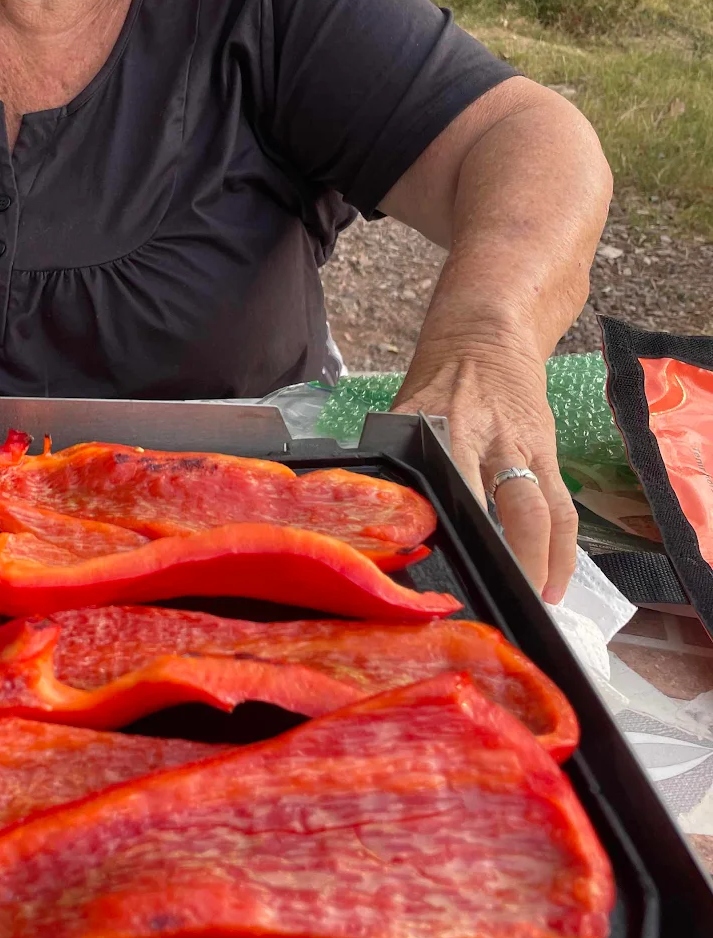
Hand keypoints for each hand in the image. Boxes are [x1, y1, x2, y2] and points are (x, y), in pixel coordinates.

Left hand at [391, 337, 576, 603]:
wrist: (488, 336)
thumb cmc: (439, 381)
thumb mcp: (407, 412)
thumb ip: (400, 460)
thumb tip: (376, 518)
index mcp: (431, 428)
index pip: (429, 486)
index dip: (430, 528)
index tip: (427, 572)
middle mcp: (475, 439)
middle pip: (484, 505)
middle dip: (489, 556)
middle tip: (484, 600)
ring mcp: (516, 447)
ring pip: (534, 513)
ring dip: (535, 563)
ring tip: (528, 600)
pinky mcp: (546, 452)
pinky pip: (561, 509)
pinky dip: (562, 551)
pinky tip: (553, 583)